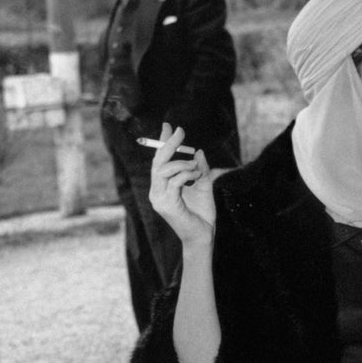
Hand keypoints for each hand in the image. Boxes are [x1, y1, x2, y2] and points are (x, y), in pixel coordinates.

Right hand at [147, 123, 220, 253]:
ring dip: (182, 163)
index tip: (168, 126)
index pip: (159, 161)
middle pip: (157, 162)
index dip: (162, 142)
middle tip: (180, 132)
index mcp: (162, 187)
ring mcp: (159, 199)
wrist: (203, 236)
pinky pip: (174, 182)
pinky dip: (186, 174)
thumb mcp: (204, 186)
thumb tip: (199, 151)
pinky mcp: (167, 205)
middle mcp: (156, 192)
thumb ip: (201, 170)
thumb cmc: (202, 214)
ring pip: (164, 170)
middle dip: (168, 144)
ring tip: (196, 167)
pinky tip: (196, 175)